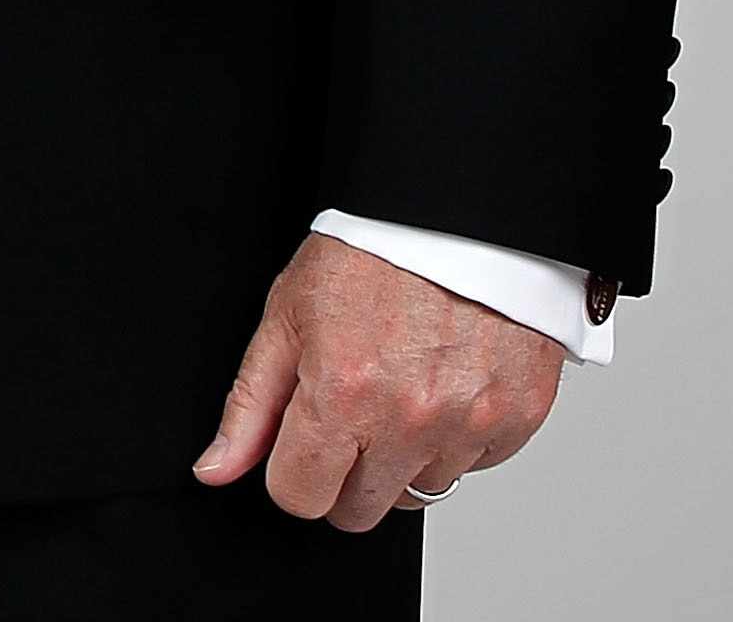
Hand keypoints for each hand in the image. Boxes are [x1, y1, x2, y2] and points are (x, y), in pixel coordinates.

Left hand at [196, 232, 564, 526]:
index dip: (291, 471)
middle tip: (347, 415)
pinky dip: (454, 440)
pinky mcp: (517, 422)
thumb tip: (215, 470)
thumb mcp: (287, 317)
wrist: (458, 220)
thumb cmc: (370, 257)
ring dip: (401, 458)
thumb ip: (250, 405)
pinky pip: (473, 467)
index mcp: (343, 396)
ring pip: (419, 493)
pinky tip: (442, 384)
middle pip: (358, 511)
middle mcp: (409, 421)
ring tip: (399, 389)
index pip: (300, 497)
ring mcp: (469, 426)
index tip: (299, 440)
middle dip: (341, 474)